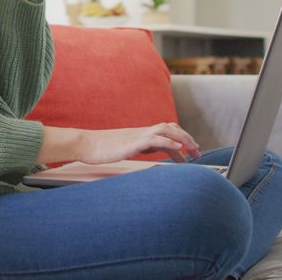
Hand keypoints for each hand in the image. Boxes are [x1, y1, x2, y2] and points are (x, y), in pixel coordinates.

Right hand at [74, 123, 202, 164]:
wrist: (85, 144)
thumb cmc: (100, 148)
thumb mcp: (123, 149)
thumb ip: (137, 149)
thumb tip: (149, 153)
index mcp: (140, 134)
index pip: (166, 132)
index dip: (181, 140)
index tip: (190, 152)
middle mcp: (141, 132)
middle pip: (170, 128)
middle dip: (187, 139)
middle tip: (197, 152)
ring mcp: (137, 136)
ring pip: (166, 130)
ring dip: (183, 139)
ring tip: (193, 150)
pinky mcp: (132, 142)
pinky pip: (155, 139)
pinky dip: (169, 143)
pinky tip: (178, 149)